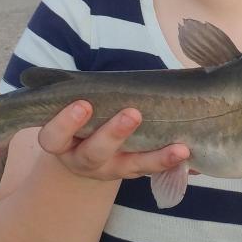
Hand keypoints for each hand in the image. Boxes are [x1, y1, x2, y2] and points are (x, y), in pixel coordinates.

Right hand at [37, 101, 189, 181]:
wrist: (84, 151)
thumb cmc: (79, 115)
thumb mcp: (68, 104)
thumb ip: (73, 89)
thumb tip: (61, 68)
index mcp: (61, 142)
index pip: (54, 138)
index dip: (66, 123)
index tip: (83, 105)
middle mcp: (83, 159)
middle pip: (94, 153)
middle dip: (113, 134)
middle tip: (132, 114)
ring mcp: (109, 169)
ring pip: (130, 167)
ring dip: (155, 157)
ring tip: (179, 148)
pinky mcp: (132, 173)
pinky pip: (152, 171)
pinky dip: (171, 163)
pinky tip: (188, 154)